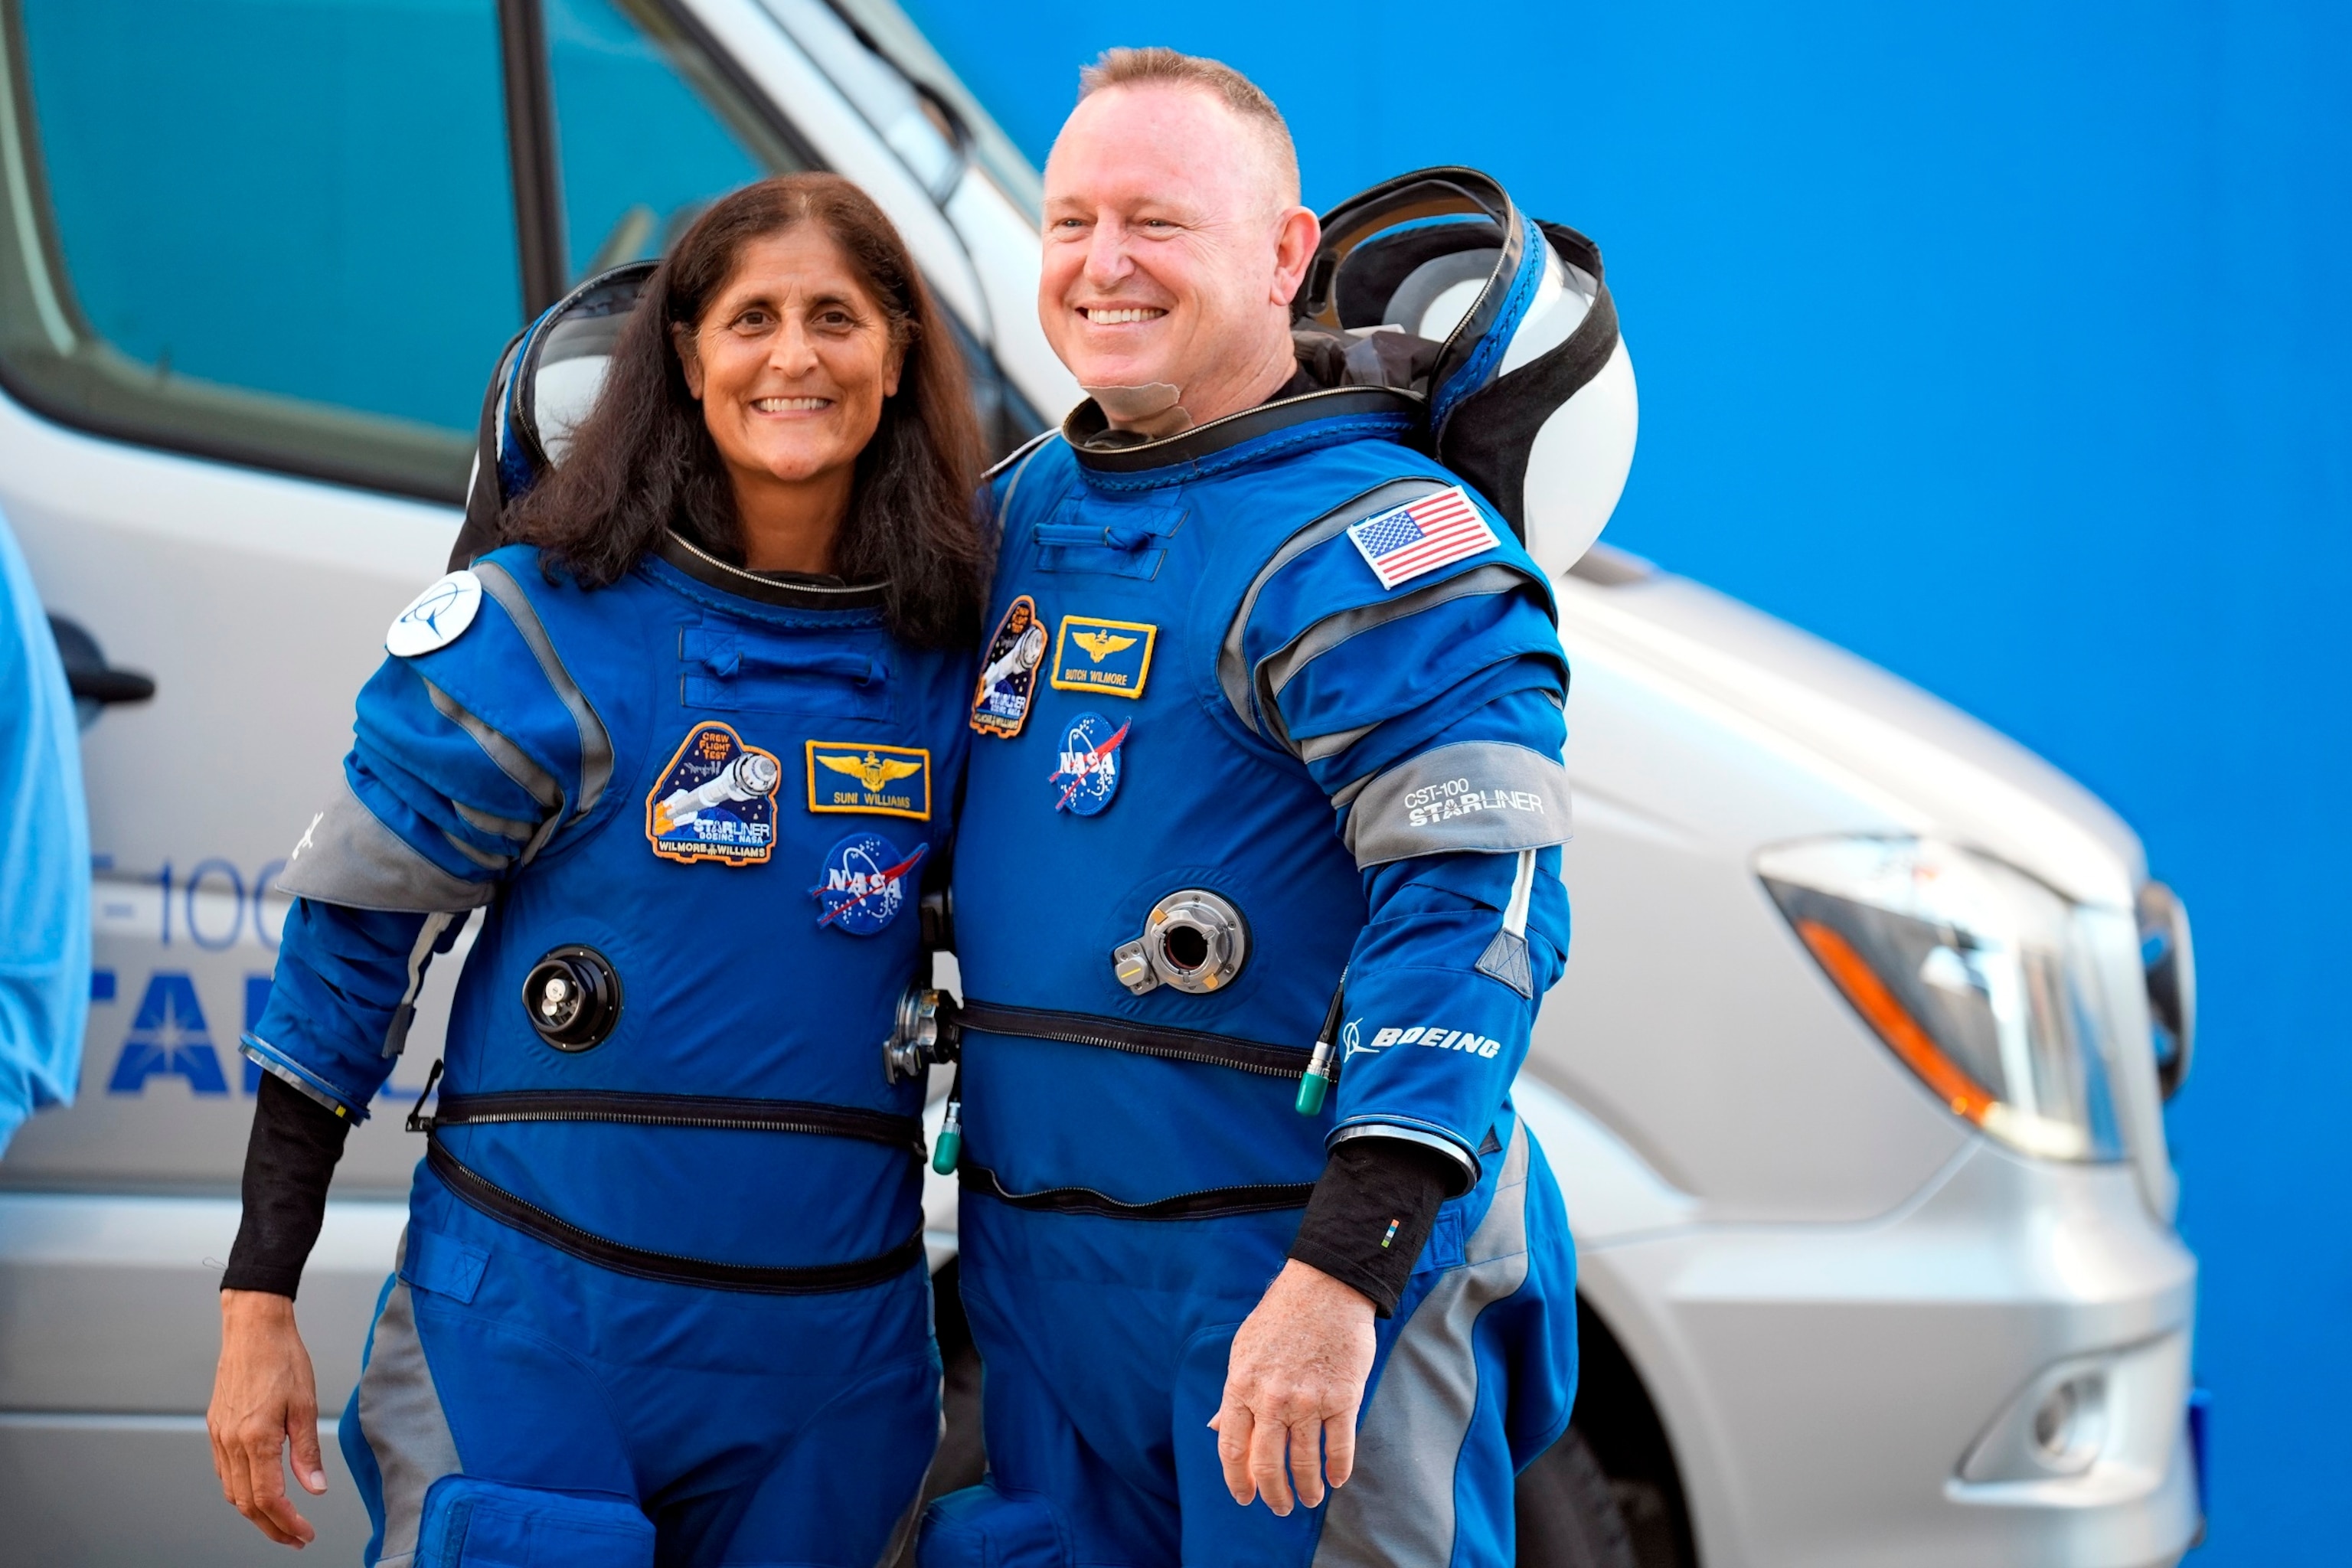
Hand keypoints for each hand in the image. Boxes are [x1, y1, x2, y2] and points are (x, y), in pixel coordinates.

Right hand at [208, 1289, 327, 1547]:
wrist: (253, 1328)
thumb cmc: (282, 1358)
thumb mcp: (306, 1404)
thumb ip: (308, 1451)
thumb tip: (315, 1489)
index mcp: (255, 1438)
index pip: (269, 1497)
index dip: (288, 1522)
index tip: (306, 1533)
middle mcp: (231, 1441)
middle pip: (246, 1503)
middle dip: (271, 1527)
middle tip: (295, 1539)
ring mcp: (219, 1436)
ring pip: (232, 1491)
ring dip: (255, 1513)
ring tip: (281, 1522)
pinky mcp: (215, 1428)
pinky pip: (225, 1472)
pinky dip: (241, 1490)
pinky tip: (259, 1491)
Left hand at [1209, 1259, 1376, 1514]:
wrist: (1325, 1287)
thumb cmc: (1280, 1317)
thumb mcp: (1243, 1350)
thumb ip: (1233, 1393)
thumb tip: (1215, 1428)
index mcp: (1241, 1386)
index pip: (1232, 1447)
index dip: (1237, 1480)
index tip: (1244, 1497)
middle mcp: (1272, 1399)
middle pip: (1267, 1464)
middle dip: (1273, 1494)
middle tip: (1280, 1507)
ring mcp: (1308, 1400)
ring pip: (1305, 1462)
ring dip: (1307, 1488)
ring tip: (1310, 1498)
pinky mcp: (1342, 1397)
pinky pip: (1340, 1447)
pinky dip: (1338, 1469)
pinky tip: (1336, 1479)